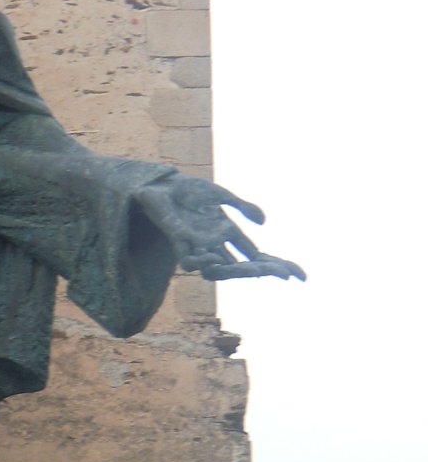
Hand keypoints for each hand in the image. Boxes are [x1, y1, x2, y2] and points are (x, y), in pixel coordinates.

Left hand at [134, 176, 304, 282]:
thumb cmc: (191, 193)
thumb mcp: (222, 196)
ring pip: (216, 268)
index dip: (275, 265)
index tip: (297, 275)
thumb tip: (263, 222)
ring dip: (232, 271)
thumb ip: (242, 208)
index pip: (255, 255)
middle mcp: (214, 244)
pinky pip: (188, 259)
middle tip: (281, 274)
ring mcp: (196, 244)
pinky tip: (212, 258)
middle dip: (261, 270)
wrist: (162, 186)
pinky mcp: (177, 240)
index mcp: (227, 234)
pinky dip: (200, 261)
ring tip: (254, 272)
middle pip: (240, 266)